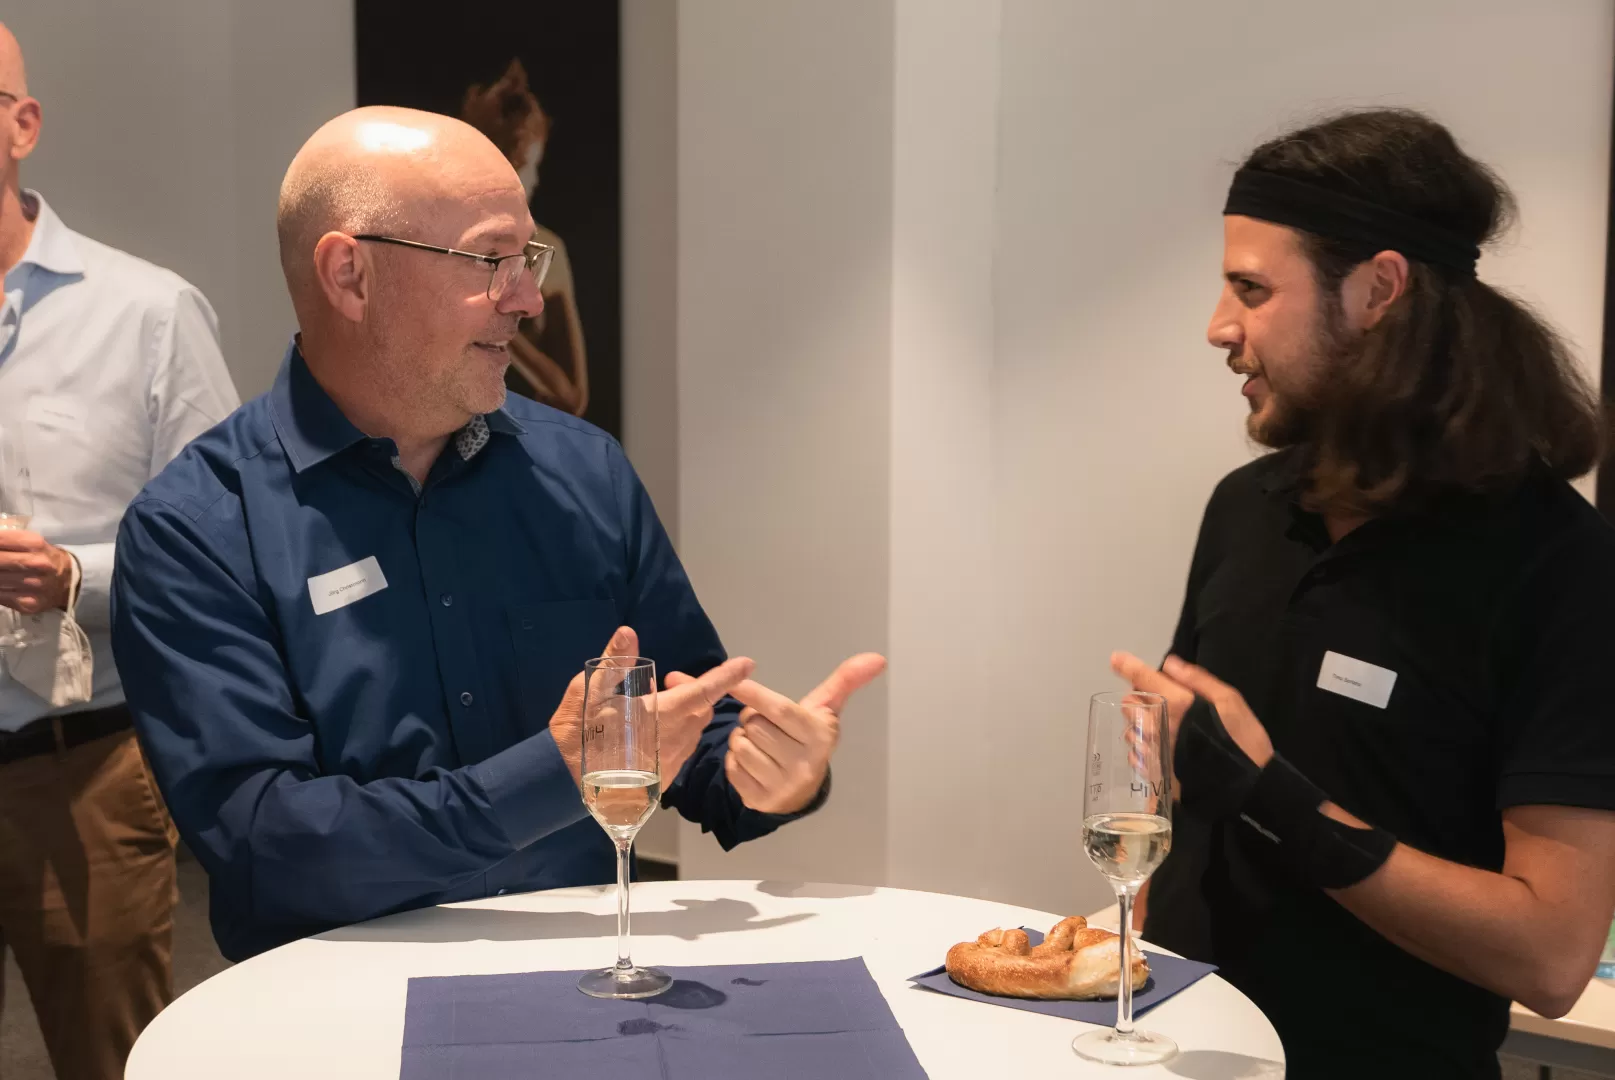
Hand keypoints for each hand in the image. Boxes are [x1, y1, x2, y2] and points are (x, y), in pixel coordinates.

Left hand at [0, 531, 74, 612]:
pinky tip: (1, 585)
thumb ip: (6, 540)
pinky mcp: (28, 603)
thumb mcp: (31, 542)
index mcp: (35, 544)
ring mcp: (33, 585)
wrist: (68, 582)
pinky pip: (0, 596)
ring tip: (0, 573)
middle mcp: (38, 564)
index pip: (0, 540)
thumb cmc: (43, 558)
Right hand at [549, 627, 755, 786]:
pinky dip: (677, 731)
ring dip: (685, 712)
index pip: (704, 692)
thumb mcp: (589, 691)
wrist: (562, 782)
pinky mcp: (662, 777)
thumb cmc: (577, 733)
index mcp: (663, 715)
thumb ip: (614, 662)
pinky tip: (653, 729)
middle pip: (701, 710)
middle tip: (668, 681)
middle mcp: (675, 739)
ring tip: (657, 703)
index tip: (747, 664)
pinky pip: (681, 748)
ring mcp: (670, 761)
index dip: (727, 676)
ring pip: (693, 730)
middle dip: (694, 690)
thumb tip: (629, 634)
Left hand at [723, 653, 886, 813]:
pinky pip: (731, 767)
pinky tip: (752, 761)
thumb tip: (878, 658)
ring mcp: (782, 786)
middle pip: (755, 725)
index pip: (781, 710)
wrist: (803, 788)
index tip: (737, 682)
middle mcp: (804, 764)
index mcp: (820, 737)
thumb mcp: (827, 709)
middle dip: (752, 718)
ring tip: (760, 742)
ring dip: (741, 738)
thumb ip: (846, 680)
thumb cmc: (810, 738)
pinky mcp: (760, 800)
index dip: (757, 694)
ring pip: (740, 745)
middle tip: (766, 723)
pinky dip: (734, 759)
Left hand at [1113, 652, 1274, 768]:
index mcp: (1175, 703)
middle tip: (1155, 702)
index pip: (1143, 678)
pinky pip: (1135, 755)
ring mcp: (1151, 751)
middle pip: (1129, 704)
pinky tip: (1159, 750)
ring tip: (1160, 729)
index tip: (1116, 659)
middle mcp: (1156, 725)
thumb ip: (1197, 679)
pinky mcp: (1152, 773)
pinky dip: (1142, 748)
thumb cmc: (1243, 740)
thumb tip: (1170, 664)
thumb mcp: (1230, 701)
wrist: (1247, 788)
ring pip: (1130, 730)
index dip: (1127, 666)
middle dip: (1138, 699)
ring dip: (1139, 725)